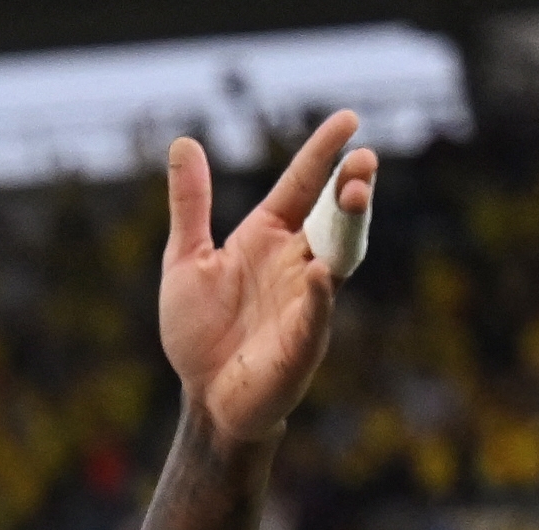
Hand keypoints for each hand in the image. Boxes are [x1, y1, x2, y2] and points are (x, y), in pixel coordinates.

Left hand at [159, 109, 376, 443]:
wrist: (205, 396)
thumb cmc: (200, 331)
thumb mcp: (185, 259)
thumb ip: (189, 204)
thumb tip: (182, 142)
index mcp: (268, 237)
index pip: (301, 186)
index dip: (322, 154)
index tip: (348, 119)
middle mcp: (296, 262)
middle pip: (331, 216)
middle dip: (349, 187)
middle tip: (362, 159)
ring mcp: (305, 300)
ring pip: (337, 256)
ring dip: (348, 227)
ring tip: (355, 193)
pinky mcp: (302, 341)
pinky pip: (316, 314)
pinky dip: (318, 295)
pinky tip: (319, 273)